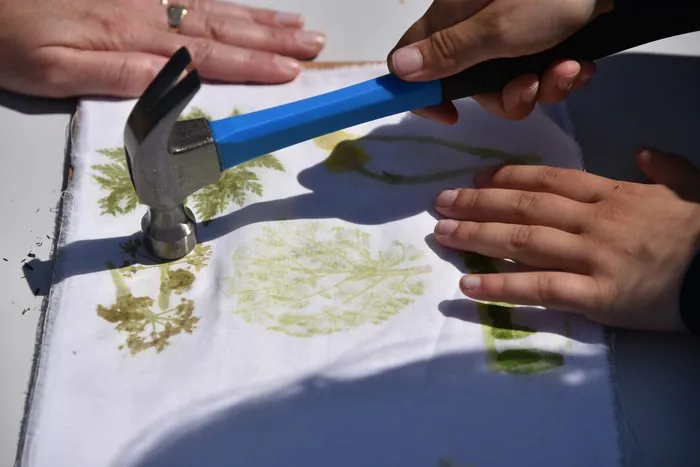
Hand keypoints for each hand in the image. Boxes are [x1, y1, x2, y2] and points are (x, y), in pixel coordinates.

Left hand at [0, 0, 324, 97]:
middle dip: (273, 37)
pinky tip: (244, 8)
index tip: (293, 71)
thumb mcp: (54, 71)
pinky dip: (228, 2)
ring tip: (298, 25)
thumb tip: (178, 80)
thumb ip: (120, 75)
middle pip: (223, 26)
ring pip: (214, 6)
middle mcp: (147, 9)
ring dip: (260, 18)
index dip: (254, 64)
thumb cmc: (7, 37)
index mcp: (133, 37)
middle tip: (315, 44)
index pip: (208, 55)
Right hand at [387, 0, 612, 122]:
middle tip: (531, 84)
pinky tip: (580, 63)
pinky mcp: (539, 38)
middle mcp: (473, 29)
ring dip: (541, 87)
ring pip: (508, 85)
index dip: (421, 93)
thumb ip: (448, 53)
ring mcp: (507, 35)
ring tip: (568, 69)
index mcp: (451, 19)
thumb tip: (396, 70)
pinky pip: (537, 74)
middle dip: (505, 96)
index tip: (451, 115)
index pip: (410, 60)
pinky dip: (559, 75)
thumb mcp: (499, 29)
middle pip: (468, 85)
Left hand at [431, 148, 699, 331]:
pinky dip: (502, 287)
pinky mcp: (598, 297)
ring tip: (443, 234)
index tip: (476, 177)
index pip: (550, 180)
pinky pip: (541, 289)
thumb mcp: (691, 187)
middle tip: (441, 202)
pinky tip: (468, 286)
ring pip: (524, 242)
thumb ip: (663, 168)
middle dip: (478, 203)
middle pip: (525, 207)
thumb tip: (642, 152)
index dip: (508, 177)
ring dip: (477, 236)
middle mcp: (595, 221)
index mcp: (613, 194)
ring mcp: (594, 258)